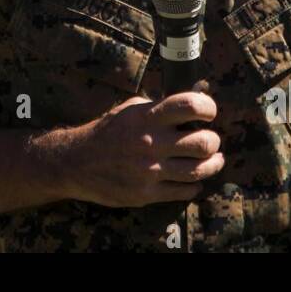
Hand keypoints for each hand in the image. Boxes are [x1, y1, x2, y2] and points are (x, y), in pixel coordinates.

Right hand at [60, 92, 223, 207]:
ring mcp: (150, 170)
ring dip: (213, 164)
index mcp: (147, 117)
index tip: (209, 113)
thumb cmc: (108, 131)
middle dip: (214, 141)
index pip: (191, 105)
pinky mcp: (146, 193)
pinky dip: (195, 186)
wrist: (76, 162)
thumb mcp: (131, 109)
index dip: (208, 108)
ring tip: (214, 160)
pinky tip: (194, 180)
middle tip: (211, 141)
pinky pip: (184, 191)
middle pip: (204, 142)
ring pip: (199, 170)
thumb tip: (194, 98)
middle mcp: (151, 142)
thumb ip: (160, 106)